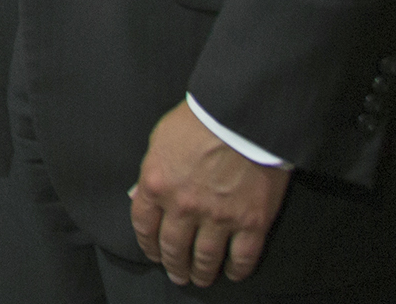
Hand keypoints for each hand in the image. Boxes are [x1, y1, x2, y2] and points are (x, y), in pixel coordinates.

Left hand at [128, 102, 290, 286]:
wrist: (242, 116)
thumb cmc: (199, 120)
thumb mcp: (160, 140)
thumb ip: (153, 170)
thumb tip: (147, 193)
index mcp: (156, 185)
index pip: (144, 226)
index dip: (148, 244)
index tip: (153, 253)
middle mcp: (183, 207)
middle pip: (173, 247)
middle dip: (173, 265)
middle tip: (177, 274)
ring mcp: (218, 217)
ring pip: (205, 257)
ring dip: (201, 272)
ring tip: (200, 279)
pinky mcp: (251, 222)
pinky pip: (243, 256)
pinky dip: (237, 270)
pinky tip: (233, 273)